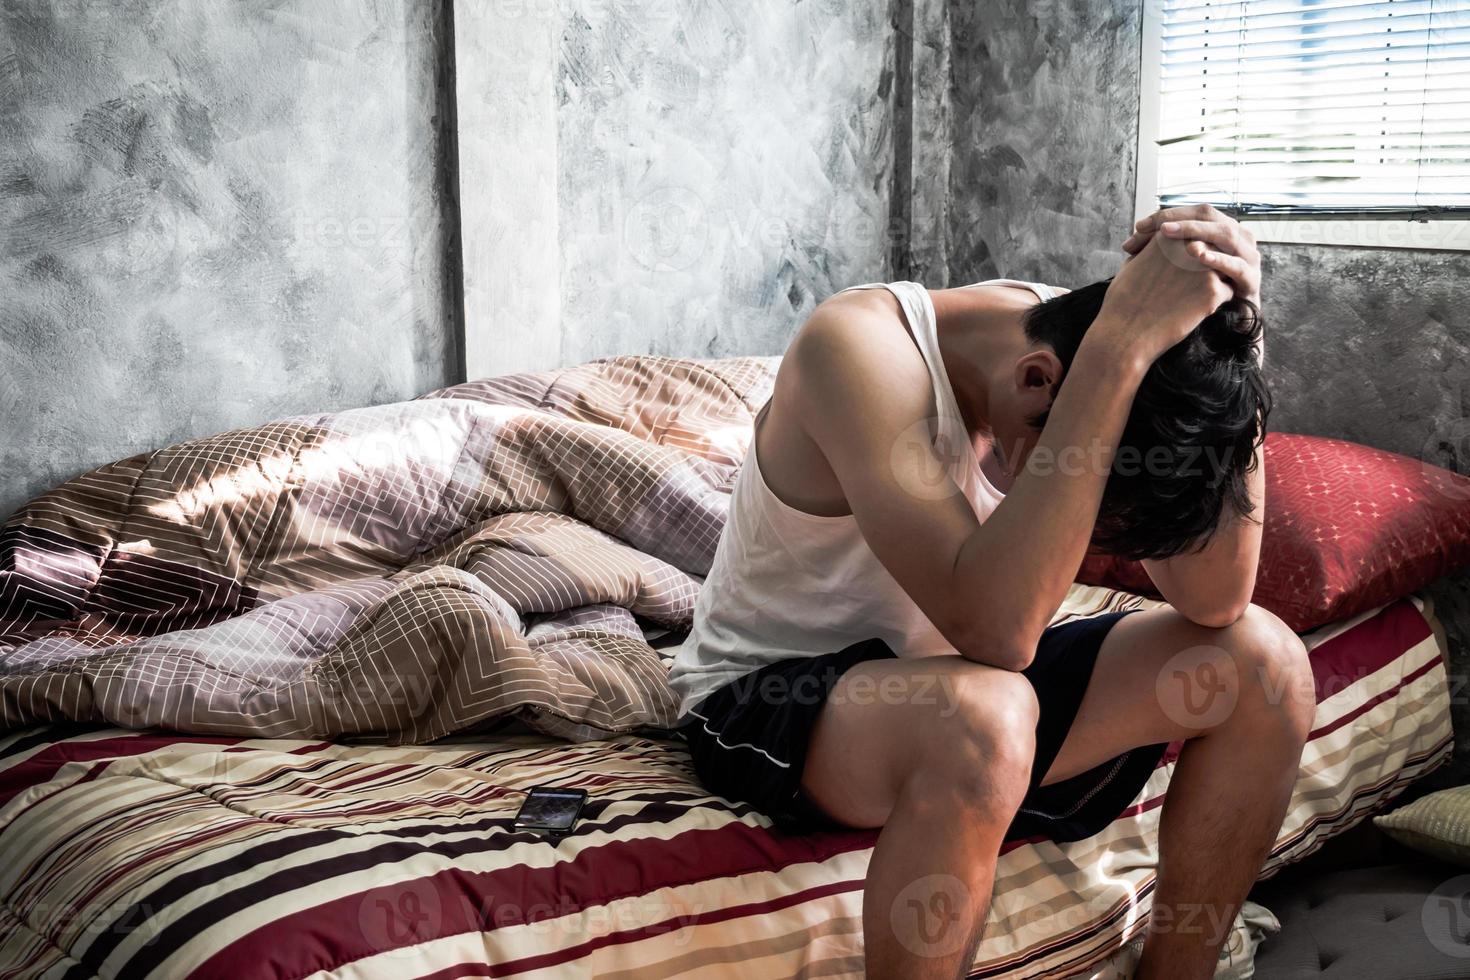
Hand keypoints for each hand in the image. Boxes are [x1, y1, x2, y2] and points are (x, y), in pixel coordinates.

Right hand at [1087, 233, 1233, 367]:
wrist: (1125, 333)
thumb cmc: (1123, 302)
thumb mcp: (1131, 265)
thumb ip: (1151, 251)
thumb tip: (1157, 249)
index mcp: (1169, 236)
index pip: (1194, 239)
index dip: (1189, 258)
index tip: (1176, 275)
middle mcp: (1189, 246)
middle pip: (1212, 251)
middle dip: (1206, 266)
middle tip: (1186, 288)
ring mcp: (1204, 268)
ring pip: (1224, 270)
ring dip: (1214, 281)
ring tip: (1191, 298)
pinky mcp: (1213, 291)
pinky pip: (1227, 291)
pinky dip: (1216, 301)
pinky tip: (1196, 311)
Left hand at [1122, 204, 1260, 308]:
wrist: (1227, 320)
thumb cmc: (1192, 292)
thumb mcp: (1176, 267)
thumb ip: (1157, 252)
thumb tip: (1127, 245)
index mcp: (1214, 228)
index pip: (1189, 212)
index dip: (1164, 216)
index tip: (1139, 227)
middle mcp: (1233, 234)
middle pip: (1207, 215)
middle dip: (1180, 221)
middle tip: (1159, 228)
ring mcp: (1246, 254)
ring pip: (1224, 234)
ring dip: (1199, 232)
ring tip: (1174, 235)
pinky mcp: (1250, 278)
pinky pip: (1236, 265)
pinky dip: (1218, 259)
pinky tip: (1200, 257)